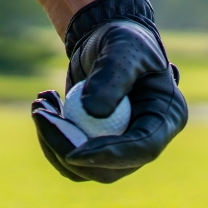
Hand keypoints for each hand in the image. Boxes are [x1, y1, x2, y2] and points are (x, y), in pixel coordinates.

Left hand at [32, 0, 187, 182]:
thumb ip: (112, 76)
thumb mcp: (122, 48)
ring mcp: (120, 147)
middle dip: (67, 148)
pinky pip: (68, 157)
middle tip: (41, 115)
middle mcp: (146, 140)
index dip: (110, 155)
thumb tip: (94, 113)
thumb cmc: (122, 38)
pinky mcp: (95, 146)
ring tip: (40, 104)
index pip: (143, 148)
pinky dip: (50, 137)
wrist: (106, 38)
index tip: (73, 153)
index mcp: (166, 117)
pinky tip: (44, 106)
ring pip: (83, 168)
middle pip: (109, 168)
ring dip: (53, 142)